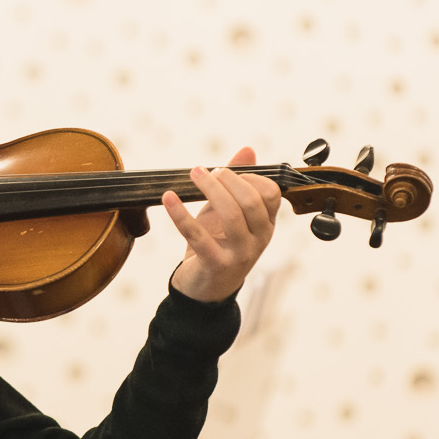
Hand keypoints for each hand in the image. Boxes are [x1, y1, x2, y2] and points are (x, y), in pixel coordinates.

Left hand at [165, 146, 282, 303]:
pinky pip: (197, 236)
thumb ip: (238, 181)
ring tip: (193, 175)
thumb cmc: (218, 243)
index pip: (271, 193)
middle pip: (252, 201)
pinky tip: (168, 198)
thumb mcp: (227, 210)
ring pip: (232, 215)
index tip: (225, 171)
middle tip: (206, 171)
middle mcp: (259, 239)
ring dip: (209, 190)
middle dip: (228, 179)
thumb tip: (248, 150)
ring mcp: (240, 254)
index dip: (249, 176)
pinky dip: (179, 214)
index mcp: (266, 224)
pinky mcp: (216, 265)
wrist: (205, 289)